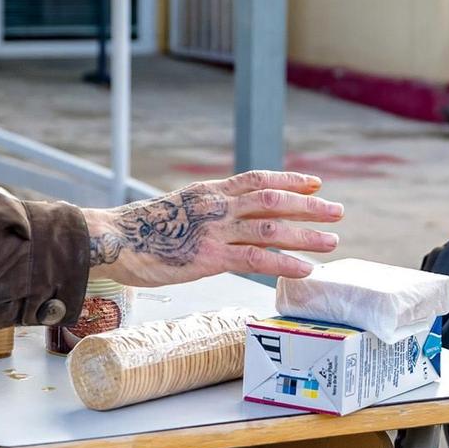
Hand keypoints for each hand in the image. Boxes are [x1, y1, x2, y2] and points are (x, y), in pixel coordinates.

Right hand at [82, 171, 342, 287]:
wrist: (111, 240)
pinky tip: (305, 269)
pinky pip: (256, 259)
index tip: (315, 183)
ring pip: (272, 229)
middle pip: (274, 201)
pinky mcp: (210, 257)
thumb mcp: (175, 209)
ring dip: (306, 235)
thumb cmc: (138, 231)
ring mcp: (215, 230)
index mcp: (209, 191)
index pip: (258, 178)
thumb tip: (224, 220)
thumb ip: (203, 212)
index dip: (290, 179)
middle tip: (337, 211)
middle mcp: (217, 205)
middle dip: (309, 206)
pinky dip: (285, 263)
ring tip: (332, 241)